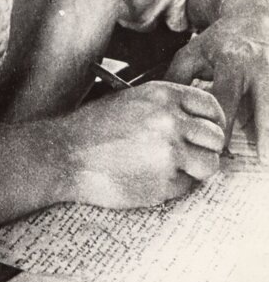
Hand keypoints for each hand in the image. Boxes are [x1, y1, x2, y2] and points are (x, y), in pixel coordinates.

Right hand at [60, 81, 224, 207]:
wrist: (66, 153)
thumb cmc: (93, 127)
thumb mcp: (130, 101)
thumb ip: (164, 106)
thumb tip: (195, 122)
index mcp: (162, 95)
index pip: (210, 105)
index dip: (212, 121)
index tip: (206, 131)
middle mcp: (170, 120)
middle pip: (216, 136)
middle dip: (206, 147)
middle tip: (191, 154)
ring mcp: (169, 152)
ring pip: (209, 165)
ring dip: (196, 169)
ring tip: (174, 169)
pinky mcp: (163, 182)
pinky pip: (187, 186)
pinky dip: (174, 186)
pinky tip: (150, 178)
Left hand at [165, 0, 268, 161]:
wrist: (252, 18)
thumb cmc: (219, 41)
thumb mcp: (193, 53)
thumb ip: (178, 79)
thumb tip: (164, 109)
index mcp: (231, 62)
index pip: (225, 100)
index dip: (221, 126)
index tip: (217, 148)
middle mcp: (258, 67)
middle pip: (265, 106)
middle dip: (265, 137)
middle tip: (262, 163)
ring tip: (267, 160)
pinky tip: (268, 143)